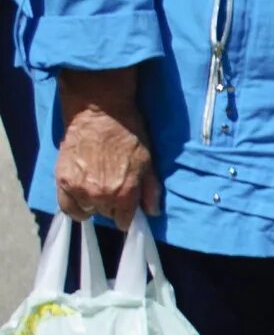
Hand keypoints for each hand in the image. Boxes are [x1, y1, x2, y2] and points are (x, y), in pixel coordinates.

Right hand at [54, 68, 158, 223]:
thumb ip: (150, 190)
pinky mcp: (62, 180)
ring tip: (98, 189)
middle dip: (112, 207)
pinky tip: (81, 198)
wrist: (100, 113)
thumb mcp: (148, 161)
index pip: (124, 221)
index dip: (128, 216)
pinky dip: (74, 205)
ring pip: (87, 210)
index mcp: (123, 192)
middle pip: (106, 214)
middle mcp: (100, 195)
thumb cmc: (129, 134)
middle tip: (114, 191)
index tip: (128, 210)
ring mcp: (78, 188)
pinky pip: (66, 206)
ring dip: (93, 204)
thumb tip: (152, 212)